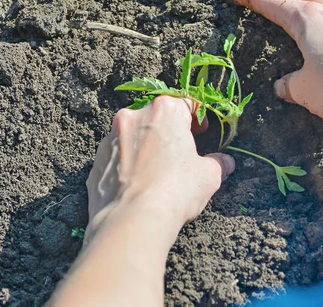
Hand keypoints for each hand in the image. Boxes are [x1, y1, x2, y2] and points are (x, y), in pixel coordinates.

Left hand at [85, 96, 234, 243]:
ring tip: (158, 172)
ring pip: (134, 135)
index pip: (186, 102)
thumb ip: (218, 163)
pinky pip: (117, 156)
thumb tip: (226, 163)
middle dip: (170, 131)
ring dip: (147, 146)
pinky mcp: (96, 160)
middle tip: (181, 152)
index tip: (202, 132)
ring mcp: (111, 137)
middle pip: (157, 116)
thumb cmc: (175, 190)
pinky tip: (139, 184)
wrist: (131, 219)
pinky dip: (128, 164)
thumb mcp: (208, 176)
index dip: (198, 117)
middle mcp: (134, 116)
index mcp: (165, 111)